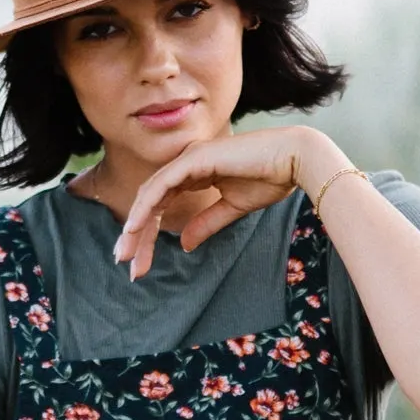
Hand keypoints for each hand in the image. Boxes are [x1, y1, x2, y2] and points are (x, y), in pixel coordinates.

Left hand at [111, 124, 353, 279]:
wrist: (295, 159)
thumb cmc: (270, 178)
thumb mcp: (231, 208)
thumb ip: (206, 223)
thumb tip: (183, 243)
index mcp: (195, 172)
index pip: (161, 204)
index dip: (147, 232)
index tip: (139, 261)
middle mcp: (187, 163)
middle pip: (150, 201)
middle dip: (136, 233)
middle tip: (124, 262)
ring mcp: (188, 158)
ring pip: (150, 194)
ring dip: (135, 225)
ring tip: (126, 253)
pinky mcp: (195, 159)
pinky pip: (161, 186)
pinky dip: (145, 207)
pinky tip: (134, 228)